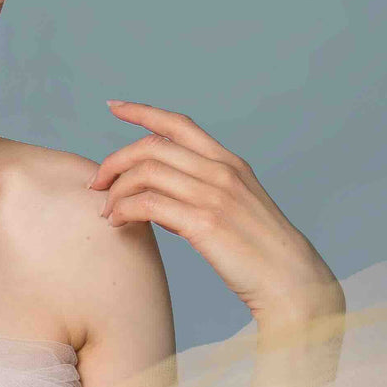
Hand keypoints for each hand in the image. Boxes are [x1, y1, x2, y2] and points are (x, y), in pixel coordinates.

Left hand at [88, 100, 344, 325]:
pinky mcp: (204, 222)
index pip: (178, 124)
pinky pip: (147, 204)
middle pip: (151, 147)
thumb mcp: (234, 208)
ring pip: (145, 173)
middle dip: (115, 162)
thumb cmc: (258, 251)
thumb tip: (156, 194)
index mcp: (229, 163)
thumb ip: (199, 192)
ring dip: (116, 191)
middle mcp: (221, 171)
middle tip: (96, 184)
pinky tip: (118, 223)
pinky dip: (123, 210)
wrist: (290, 280)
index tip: (114, 106)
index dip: (142, 111)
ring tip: (107, 213)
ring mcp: (214, 195)